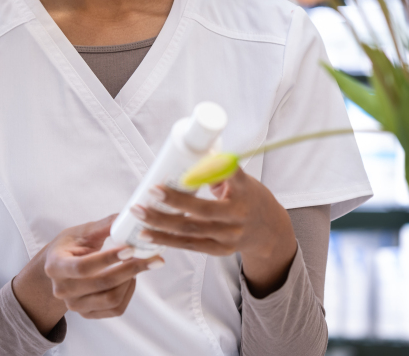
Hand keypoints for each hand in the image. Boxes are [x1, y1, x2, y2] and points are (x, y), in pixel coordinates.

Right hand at [12, 215, 163, 332]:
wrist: (57, 268)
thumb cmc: (70, 245)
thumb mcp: (82, 232)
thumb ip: (104, 226)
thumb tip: (129, 215)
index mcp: (55, 266)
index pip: (83, 267)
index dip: (108, 259)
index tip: (131, 248)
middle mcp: (62, 290)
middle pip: (102, 284)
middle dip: (130, 269)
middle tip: (153, 257)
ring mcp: (74, 305)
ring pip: (111, 299)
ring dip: (131, 281)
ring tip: (139, 264)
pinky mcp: (87, 314)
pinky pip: (115, 309)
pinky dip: (128, 293)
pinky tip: (132, 278)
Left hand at [132, 171, 297, 296]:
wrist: (269, 232)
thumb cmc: (250, 198)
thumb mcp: (242, 180)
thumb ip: (217, 172)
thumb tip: (187, 159)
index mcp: (244, 190)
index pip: (229, 176)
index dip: (211, 170)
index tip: (198, 160)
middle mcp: (237, 216)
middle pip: (202, 211)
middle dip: (173, 202)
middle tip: (150, 192)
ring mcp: (228, 237)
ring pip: (190, 230)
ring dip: (160, 223)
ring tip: (138, 214)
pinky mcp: (219, 250)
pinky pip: (189, 245)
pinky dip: (166, 240)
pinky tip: (147, 234)